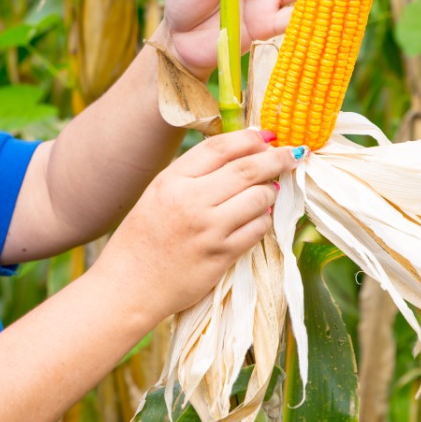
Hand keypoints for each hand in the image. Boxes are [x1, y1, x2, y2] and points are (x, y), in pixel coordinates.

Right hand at [92, 128, 299, 323]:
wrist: (129, 286)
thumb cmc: (142, 238)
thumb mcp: (158, 194)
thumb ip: (193, 174)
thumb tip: (241, 155)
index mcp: (171, 180)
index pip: (220, 147)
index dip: (249, 138)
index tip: (267, 135)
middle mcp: (190, 201)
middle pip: (246, 169)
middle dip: (275, 158)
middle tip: (291, 154)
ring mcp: (208, 229)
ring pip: (258, 198)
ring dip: (270, 191)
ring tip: (269, 191)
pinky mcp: (221, 255)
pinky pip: (257, 229)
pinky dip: (264, 220)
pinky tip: (259, 218)